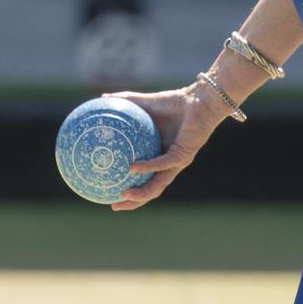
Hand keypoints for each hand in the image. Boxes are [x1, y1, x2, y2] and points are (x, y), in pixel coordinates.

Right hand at [104, 85, 224, 211]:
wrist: (200, 99)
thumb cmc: (176, 102)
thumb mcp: (146, 103)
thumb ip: (126, 101)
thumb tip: (102, 98)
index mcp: (160, 154)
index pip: (144, 179)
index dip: (130, 189)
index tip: (110, 194)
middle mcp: (169, 163)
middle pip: (150, 189)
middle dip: (133, 201)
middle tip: (114, 205)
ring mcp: (177, 161)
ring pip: (158, 185)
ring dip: (141, 194)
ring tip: (124, 195)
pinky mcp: (183, 154)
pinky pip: (163, 164)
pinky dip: (148, 167)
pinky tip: (133, 167)